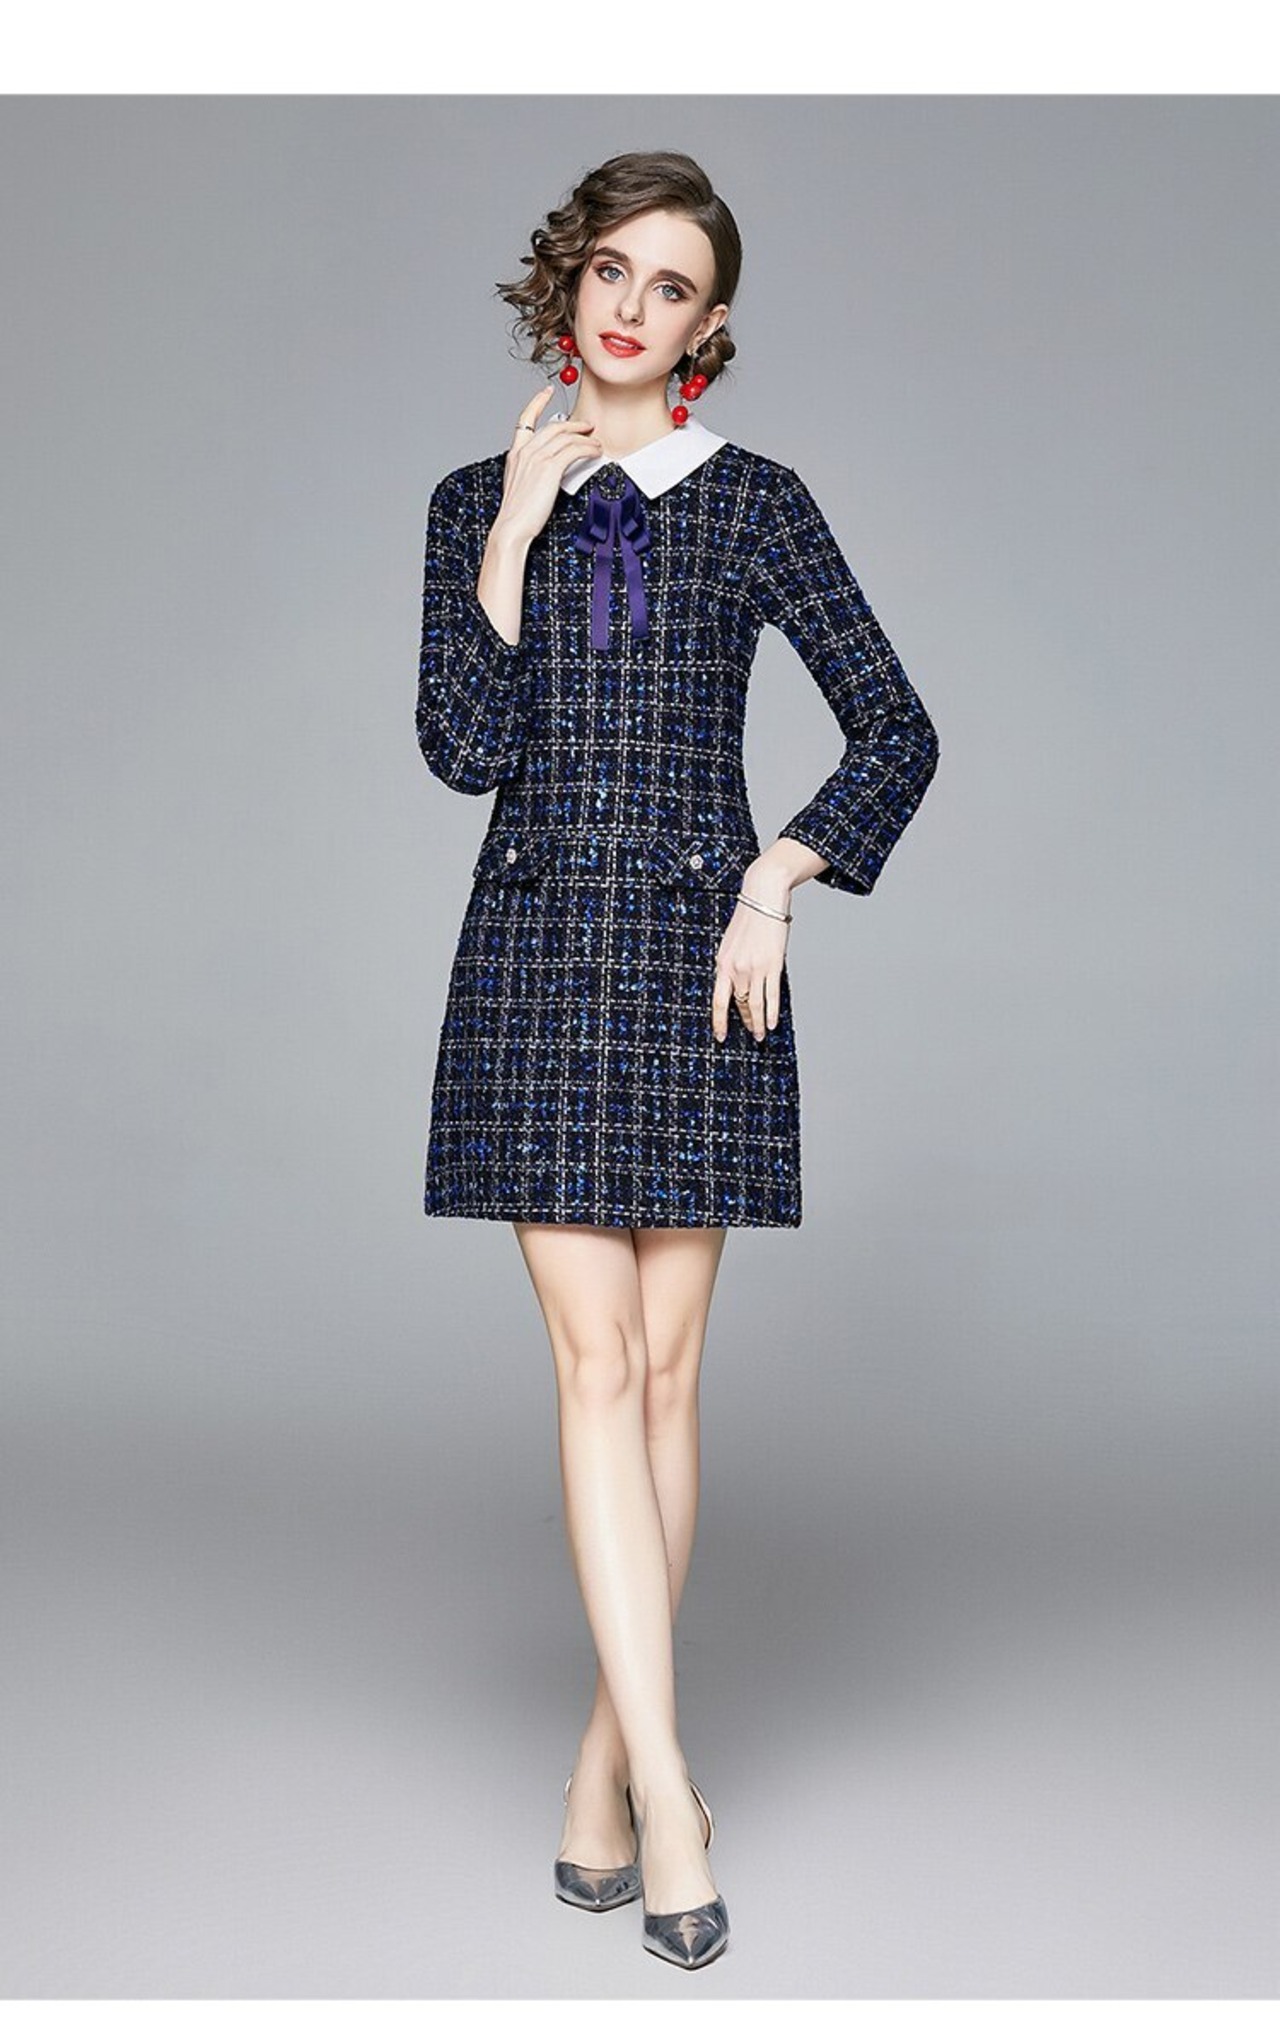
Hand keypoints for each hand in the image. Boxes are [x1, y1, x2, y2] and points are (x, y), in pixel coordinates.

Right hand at [492, 386, 602, 548]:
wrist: (512, 527)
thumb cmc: (517, 514)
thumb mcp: (520, 487)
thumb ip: (532, 472)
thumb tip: (548, 471)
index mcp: (515, 454)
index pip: (526, 419)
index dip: (537, 402)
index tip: (547, 392)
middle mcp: (525, 451)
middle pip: (553, 426)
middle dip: (574, 423)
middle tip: (588, 426)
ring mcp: (537, 458)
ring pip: (566, 437)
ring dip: (585, 437)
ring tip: (597, 443)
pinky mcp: (550, 467)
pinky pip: (574, 449)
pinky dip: (588, 448)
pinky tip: (595, 452)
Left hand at [711, 867, 791, 1043]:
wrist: (763, 896)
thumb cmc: (749, 917)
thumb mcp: (730, 942)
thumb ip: (731, 963)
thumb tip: (736, 985)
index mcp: (722, 963)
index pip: (718, 1000)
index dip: (719, 1021)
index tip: (721, 1036)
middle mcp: (735, 968)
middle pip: (739, 1004)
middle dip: (745, 1023)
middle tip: (751, 1035)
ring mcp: (754, 967)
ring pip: (754, 1004)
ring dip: (758, 1023)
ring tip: (761, 1035)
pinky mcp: (772, 964)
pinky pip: (771, 995)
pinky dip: (771, 1012)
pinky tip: (772, 1022)